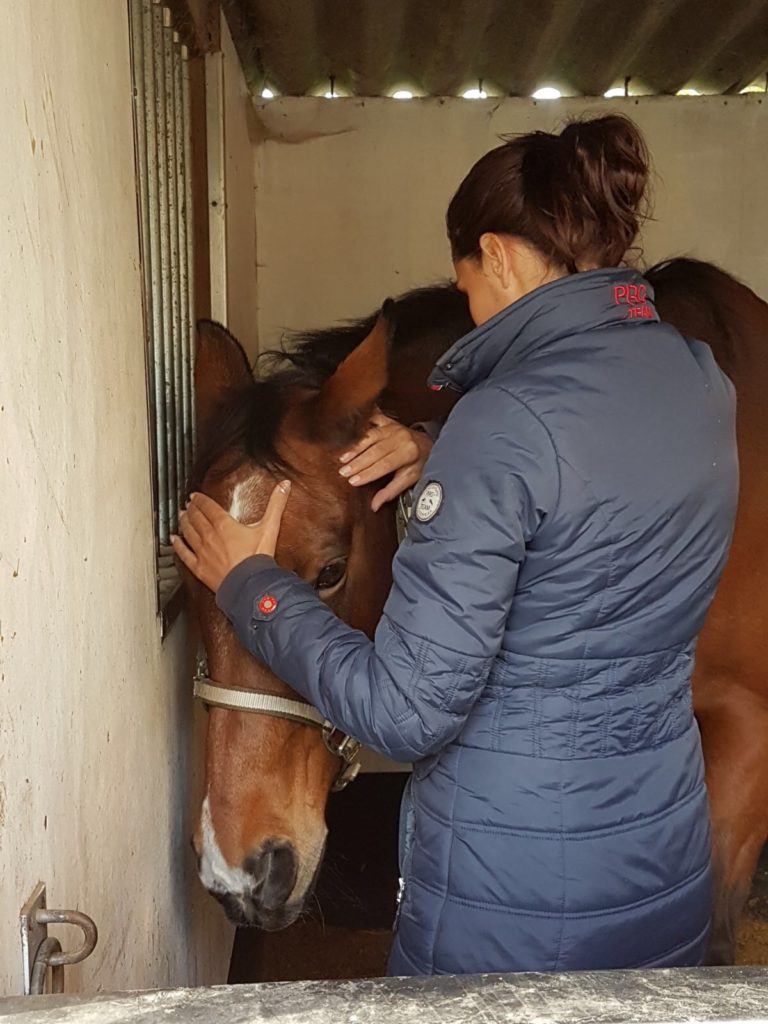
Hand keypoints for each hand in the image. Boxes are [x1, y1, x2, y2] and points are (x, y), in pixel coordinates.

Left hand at [171, 481, 290, 592]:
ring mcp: (202, 552)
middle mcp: (209, 536)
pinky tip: (173, 540)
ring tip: (181, 516)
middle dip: (191, 509)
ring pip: (188, 532)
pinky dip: (177, 545)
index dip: (200, 500)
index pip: (208, 507)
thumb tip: (284, 486)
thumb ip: (276, 504)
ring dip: (183, 522)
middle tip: (188, 504)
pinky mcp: (199, 568)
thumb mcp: (269, 527)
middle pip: (196, 518)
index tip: (195, 496)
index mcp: (224, 525)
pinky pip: (184, 554)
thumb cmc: (258, 558)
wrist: (249, 585)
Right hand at [338, 412, 432, 511]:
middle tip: (343, 472)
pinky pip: (370, 422)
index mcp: (408, 452)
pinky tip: (348, 437)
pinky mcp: (386, 421)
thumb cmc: (417, 462)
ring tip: (342, 458)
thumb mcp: (409, 478)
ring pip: (370, 437)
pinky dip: (359, 430)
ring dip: (355, 448)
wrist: (426, 443)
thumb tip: (374, 506)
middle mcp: (401, 437)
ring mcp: (393, 427)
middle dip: (358, 462)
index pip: (384, 464)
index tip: (353, 481)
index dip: (368, 473)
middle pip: (375, 451)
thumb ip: (391, 491)